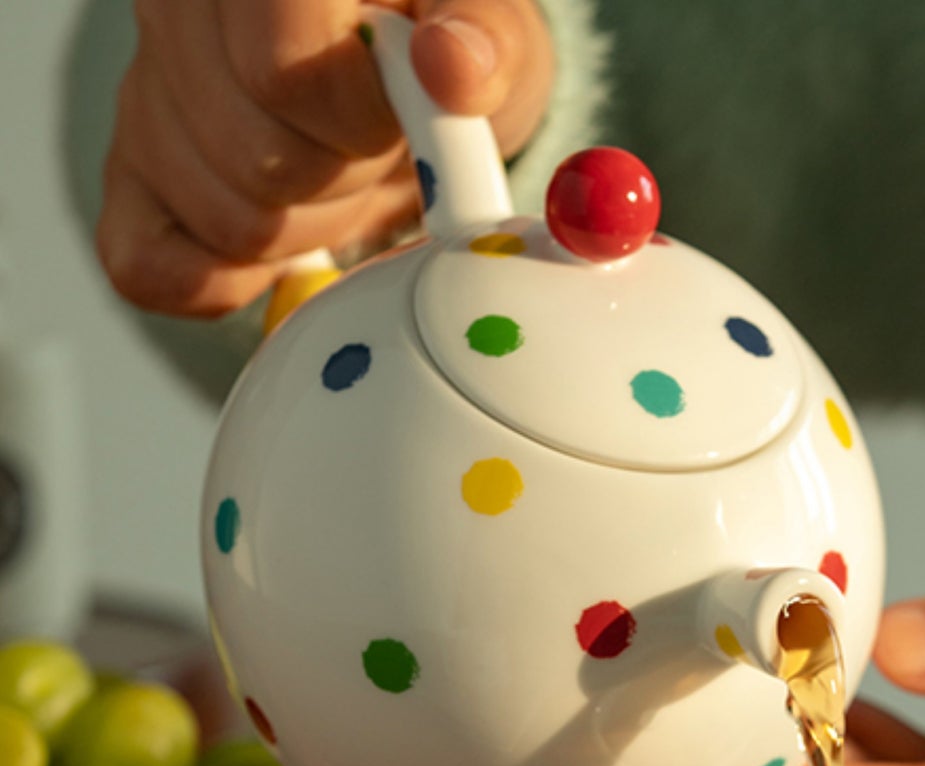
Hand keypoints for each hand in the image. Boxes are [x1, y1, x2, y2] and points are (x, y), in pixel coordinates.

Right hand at [98, 0, 554, 316]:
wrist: (406, 77)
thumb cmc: (445, 48)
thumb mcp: (492, 31)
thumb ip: (484, 38)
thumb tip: (452, 66)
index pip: (281, 77)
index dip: (358, 126)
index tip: (403, 119)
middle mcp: (178, 12)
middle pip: (254, 161)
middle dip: (341, 182)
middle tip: (375, 153)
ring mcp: (146, 93)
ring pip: (222, 220)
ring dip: (306, 229)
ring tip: (340, 178)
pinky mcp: (134, 172)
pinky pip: (147, 264)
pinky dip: (224, 282)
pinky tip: (283, 246)